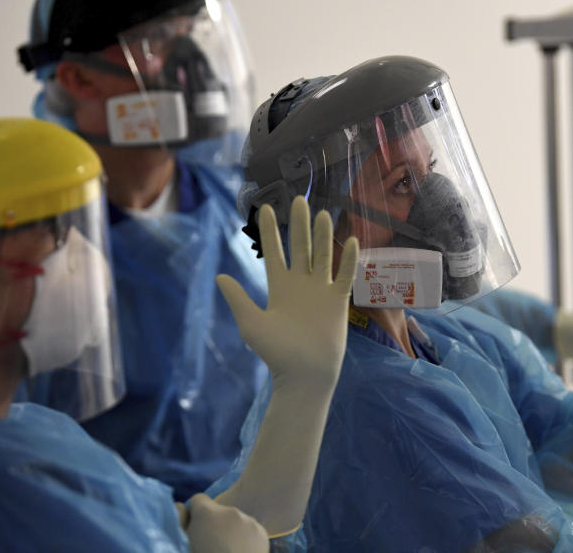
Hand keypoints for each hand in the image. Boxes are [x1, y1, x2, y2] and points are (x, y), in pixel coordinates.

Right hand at [183, 493, 267, 552]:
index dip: (194, 515)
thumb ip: (181, 523)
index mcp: (208, 514)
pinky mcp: (262, 533)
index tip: (195, 530)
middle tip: (211, 547)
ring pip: (235, 521)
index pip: (198, 499)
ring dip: (230, 532)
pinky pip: (249, 531)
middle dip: (214, 525)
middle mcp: (230, 512)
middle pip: (218, 511)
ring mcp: (249, 522)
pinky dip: (245, 539)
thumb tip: (183, 508)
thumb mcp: (184, 542)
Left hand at [216, 195, 358, 390]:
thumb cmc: (276, 353)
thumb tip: (219, 276)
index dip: (270, 230)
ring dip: (324, 235)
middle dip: (299, 223)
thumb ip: (238, 298)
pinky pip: (345, 275)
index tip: (267, 207)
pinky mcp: (338, 301)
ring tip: (323, 213)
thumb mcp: (251, 323)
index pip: (274, 252)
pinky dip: (348, 259)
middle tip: (299, 199)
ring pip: (323, 255)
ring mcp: (320, 291)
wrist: (304, 374)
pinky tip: (352, 241)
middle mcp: (300, 284)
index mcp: (278, 287)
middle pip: (301, 247)